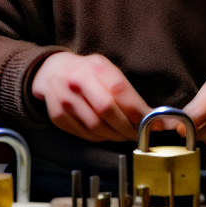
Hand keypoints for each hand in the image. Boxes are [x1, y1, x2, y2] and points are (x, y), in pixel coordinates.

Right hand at [31, 52, 151, 142]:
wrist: (53, 71)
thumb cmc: (89, 72)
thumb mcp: (108, 70)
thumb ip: (127, 91)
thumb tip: (152, 116)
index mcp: (96, 67)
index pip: (120, 92)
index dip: (138, 112)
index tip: (152, 123)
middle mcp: (77, 82)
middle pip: (107, 111)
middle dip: (128, 128)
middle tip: (140, 135)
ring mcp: (64, 100)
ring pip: (96, 127)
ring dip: (116, 136)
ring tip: (125, 135)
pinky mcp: (57, 116)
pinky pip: (85, 134)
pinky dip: (101, 138)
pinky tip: (108, 133)